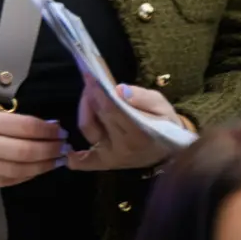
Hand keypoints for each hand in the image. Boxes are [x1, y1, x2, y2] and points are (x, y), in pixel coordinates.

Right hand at [0, 104, 69, 189]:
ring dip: (42, 167)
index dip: (48, 130)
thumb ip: (3, 121)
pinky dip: (23, 177)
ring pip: (19, 171)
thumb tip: (40, 128)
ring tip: (54, 162)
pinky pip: (5, 182)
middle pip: (27, 151)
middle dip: (50, 150)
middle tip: (64, 148)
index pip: (25, 127)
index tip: (60, 130)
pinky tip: (33, 171)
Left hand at [68, 73, 193, 171]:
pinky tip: (68, 150)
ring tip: (88, 95)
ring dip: (84, 111)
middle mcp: (122, 148)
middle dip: (90, 97)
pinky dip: (75, 158)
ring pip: (88, 131)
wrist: (173, 150)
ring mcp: (112, 158)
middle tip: (89, 81)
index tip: (90, 75)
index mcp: (138, 134)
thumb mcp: (162, 106)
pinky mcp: (107, 164)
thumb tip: (119, 90)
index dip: (97, 92)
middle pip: (97, 118)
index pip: (111, 110)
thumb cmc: (166, 125)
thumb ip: (142, 97)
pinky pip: (86, 162)